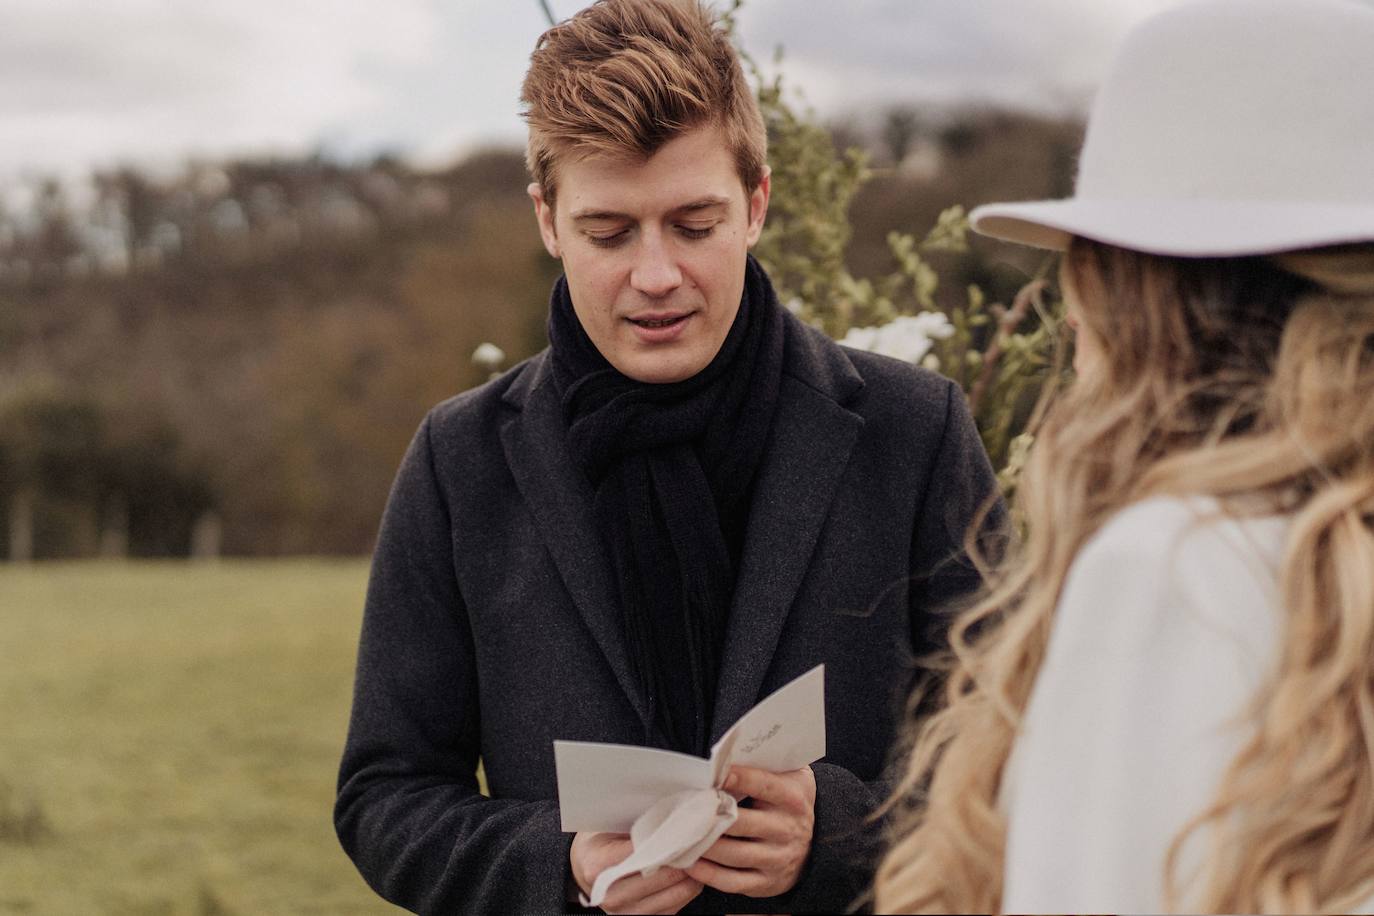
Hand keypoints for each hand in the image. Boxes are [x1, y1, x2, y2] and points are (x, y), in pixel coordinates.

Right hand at [570, 831, 703, 913]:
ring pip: (674, 893)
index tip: (688, 827)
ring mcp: (625, 912)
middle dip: (686, 856)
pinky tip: (693, 872)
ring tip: (702, 854)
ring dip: (693, 874)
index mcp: (599, 865)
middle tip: (704, 839)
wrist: (584, 869)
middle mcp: (611, 894)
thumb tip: (671, 811)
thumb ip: (634, 821)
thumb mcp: (607, 824)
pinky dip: (688, 888)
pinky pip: (675, 906)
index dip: (670, 839)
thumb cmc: (600, 840)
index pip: (643, 852)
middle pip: (662, 875)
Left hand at [686, 765, 815, 897]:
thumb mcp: (791, 776)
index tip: (715, 775)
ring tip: (683, 835)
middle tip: (687, 809)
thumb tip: (729, 753)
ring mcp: (777, 858)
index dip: (741, 779)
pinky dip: (708, 875)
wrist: (818, 843)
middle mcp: (786, 829)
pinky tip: (691, 863)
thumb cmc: (790, 800)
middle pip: (742, 823)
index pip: (765, 785)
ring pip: (734, 854)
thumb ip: (768, 762)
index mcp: (792, 798)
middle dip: (712, 816)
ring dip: (705, 845)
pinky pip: (732, 882)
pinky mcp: (766, 882)